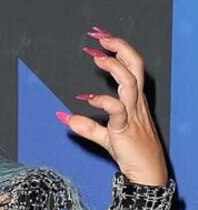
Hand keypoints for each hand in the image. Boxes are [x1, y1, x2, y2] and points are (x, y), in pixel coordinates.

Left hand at [55, 26, 168, 186]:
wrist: (146, 173)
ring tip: (96, 56)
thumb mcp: (105, 136)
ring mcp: (133, 114)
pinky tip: (87, 98)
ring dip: (114, 67)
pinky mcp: (125, 128)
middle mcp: (136, 103)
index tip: (101, 38)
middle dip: (120, 47)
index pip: (131, 66)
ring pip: (130, 82)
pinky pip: (117, 110)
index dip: (118, 50)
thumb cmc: (130, 152)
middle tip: (100, 36)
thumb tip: (62, 117)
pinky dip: (102, 101)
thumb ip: (85, 126)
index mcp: (134, 100)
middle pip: (135, 66)